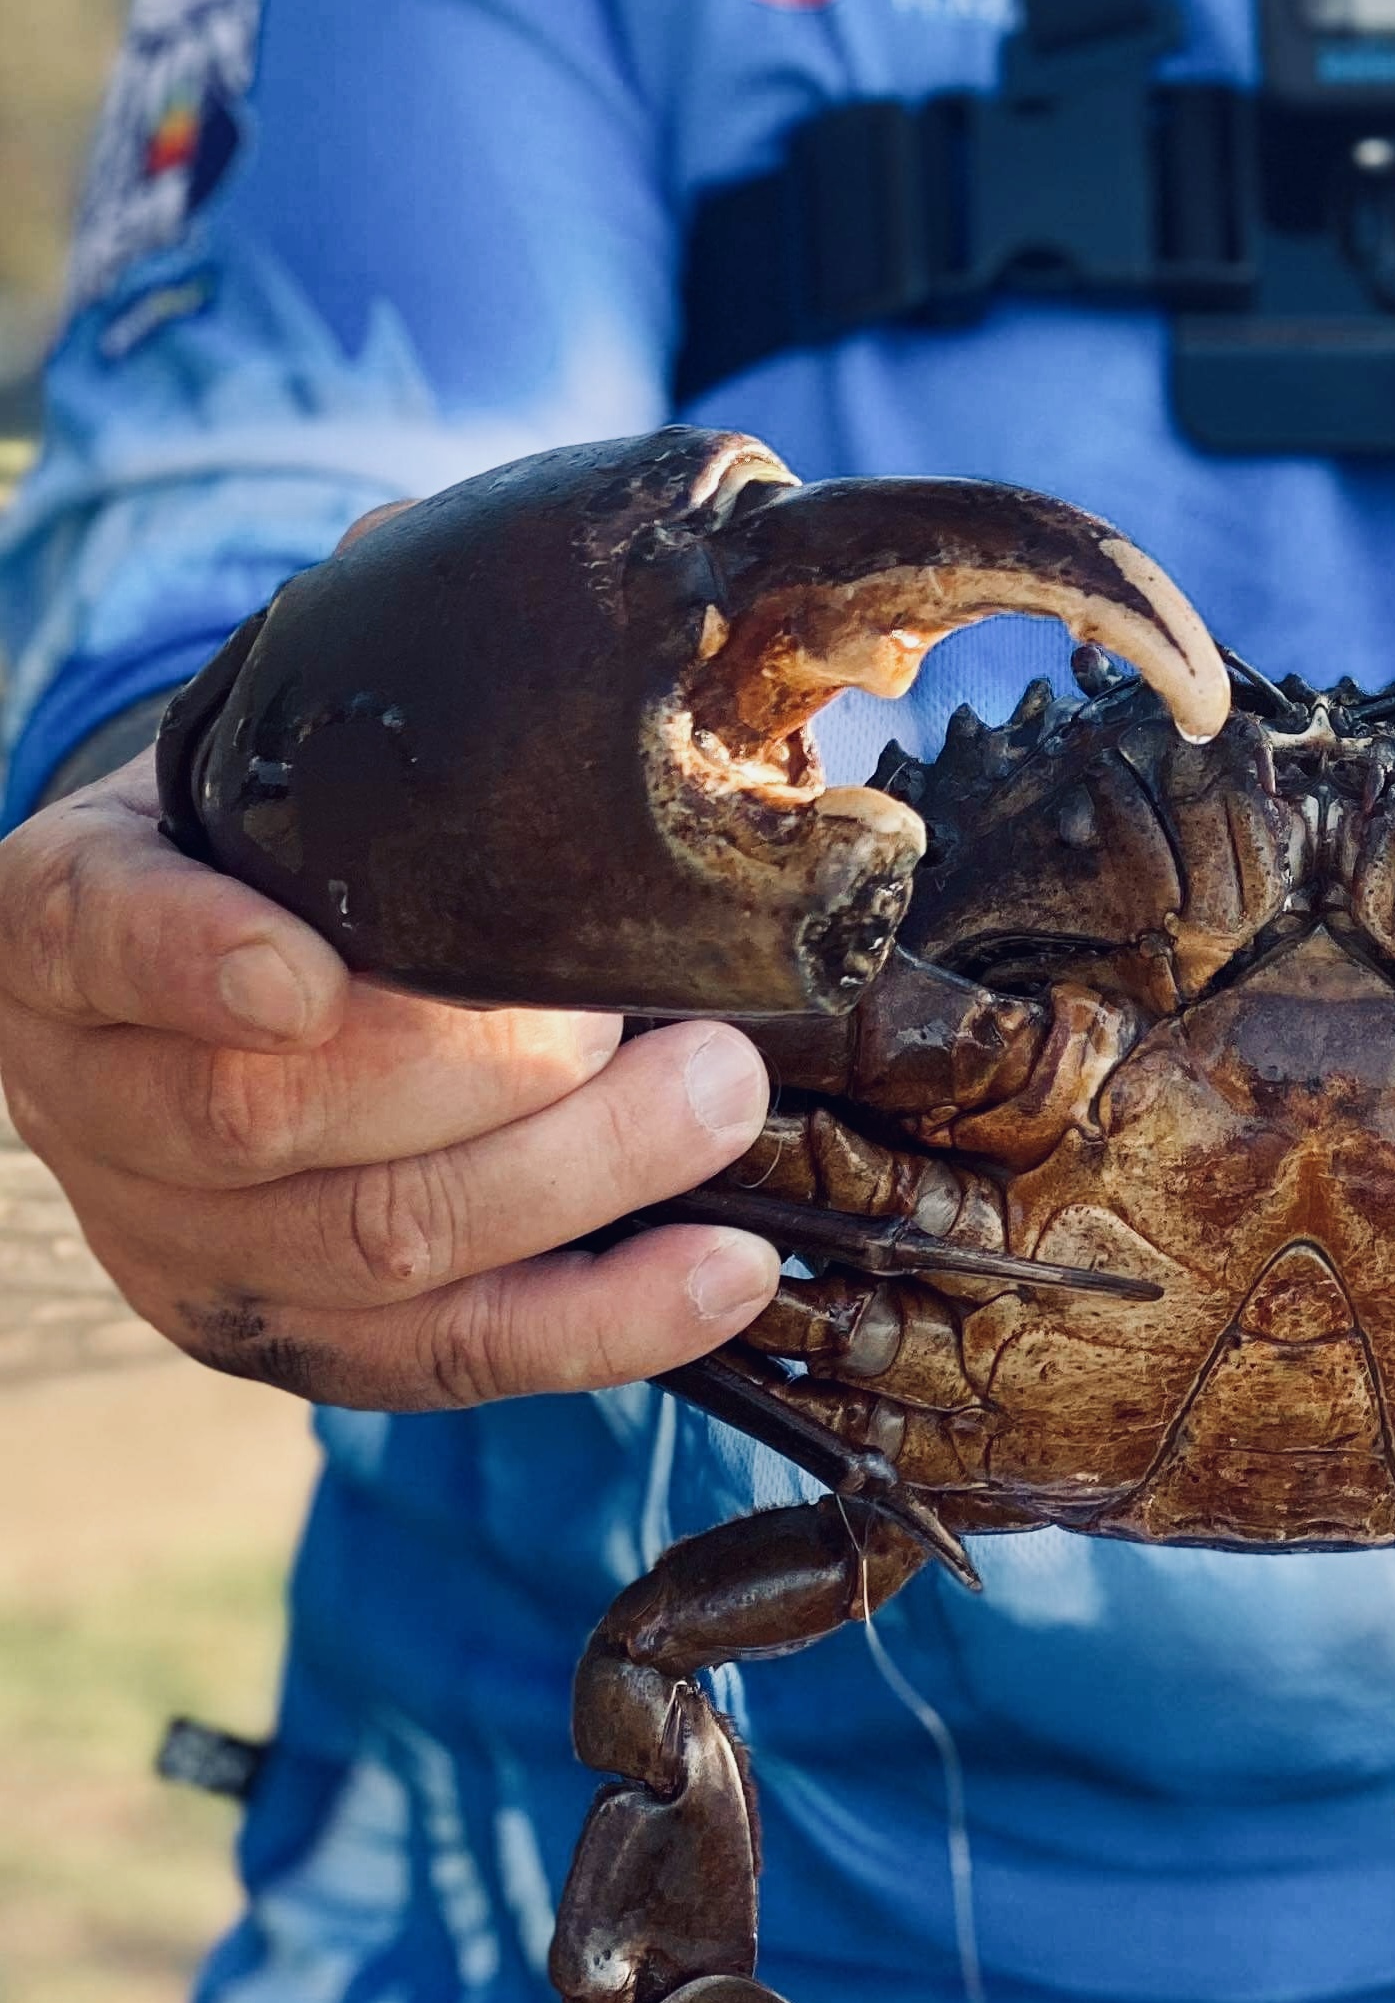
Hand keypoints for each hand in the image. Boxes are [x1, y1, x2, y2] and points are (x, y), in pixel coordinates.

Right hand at [0, 752, 784, 1408]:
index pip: (105, 936)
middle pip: (264, 1119)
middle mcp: (93, 1100)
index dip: (197, 962)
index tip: (305, 975)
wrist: (181, 987)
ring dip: (575, 1179)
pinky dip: (602, 1321)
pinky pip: (445, 1356)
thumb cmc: (258, 851)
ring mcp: (180, 1243)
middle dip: (480, 1072)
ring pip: (374, 1248)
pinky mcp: (287, 1342)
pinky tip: (722, 1271)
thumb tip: (521, 647)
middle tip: (629, 1010)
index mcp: (65, 929)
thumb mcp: (257, 763)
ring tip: (717, 1101)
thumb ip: (355, 741)